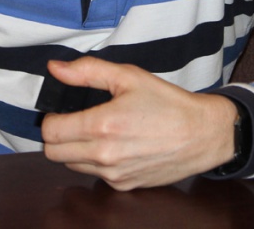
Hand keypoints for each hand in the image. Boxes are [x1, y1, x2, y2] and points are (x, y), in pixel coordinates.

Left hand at [40, 57, 236, 189]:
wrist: (203, 134)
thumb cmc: (168, 103)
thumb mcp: (129, 76)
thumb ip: (87, 71)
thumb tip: (55, 68)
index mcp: (102, 125)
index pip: (50, 131)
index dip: (51, 118)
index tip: (63, 110)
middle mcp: (105, 155)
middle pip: (53, 153)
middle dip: (57, 135)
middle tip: (74, 120)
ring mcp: (114, 174)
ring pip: (72, 166)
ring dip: (75, 150)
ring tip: (97, 132)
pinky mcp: (125, 186)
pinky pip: (95, 176)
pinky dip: (96, 162)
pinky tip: (115, 145)